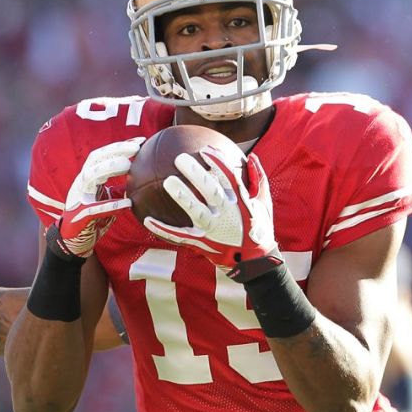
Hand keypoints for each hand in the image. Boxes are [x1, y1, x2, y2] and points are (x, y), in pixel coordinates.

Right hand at [50, 137, 144, 257]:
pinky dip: (110, 205)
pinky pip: (94, 208)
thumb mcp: (106, 199)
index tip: (139, 141)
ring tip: (128, 165)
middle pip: (96, 159)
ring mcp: (78, 197)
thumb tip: (140, 181)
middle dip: (115, 151)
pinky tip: (126, 204)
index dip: (119, 146)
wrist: (71, 240)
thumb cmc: (92, 218)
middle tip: (136, 148)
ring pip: (90, 176)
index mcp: (88, 177)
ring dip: (109, 167)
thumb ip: (118, 189)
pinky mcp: (79, 215)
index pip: (102, 155)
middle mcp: (81, 183)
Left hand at [143, 148, 282, 280]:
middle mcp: (227, 215)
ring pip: (195, 211)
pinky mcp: (201, 243)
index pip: (229, 178)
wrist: (254, 263)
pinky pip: (179, 236)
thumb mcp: (264, 203)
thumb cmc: (258, 228)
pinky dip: (163, 229)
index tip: (205, 149)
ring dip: (181, 196)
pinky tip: (147, 220)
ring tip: (167, 181)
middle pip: (211, 191)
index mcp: (241, 203)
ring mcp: (212, 230)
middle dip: (196, 174)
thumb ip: (258, 178)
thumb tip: (251, 155)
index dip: (218, 163)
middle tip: (180, 158)